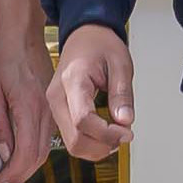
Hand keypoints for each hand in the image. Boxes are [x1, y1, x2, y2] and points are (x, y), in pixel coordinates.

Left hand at [0, 17, 52, 182]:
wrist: (22, 35)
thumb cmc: (3, 58)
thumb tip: (4, 153)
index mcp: (29, 107)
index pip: (27, 153)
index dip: (13, 173)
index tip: (0, 182)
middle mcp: (46, 111)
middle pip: (39, 156)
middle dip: (20, 174)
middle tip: (2, 182)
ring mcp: (53, 109)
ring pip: (45, 149)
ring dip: (28, 165)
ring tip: (9, 173)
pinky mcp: (53, 107)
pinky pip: (47, 136)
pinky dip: (35, 151)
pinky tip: (21, 153)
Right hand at [47, 23, 134, 162]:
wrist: (84, 35)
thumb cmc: (100, 44)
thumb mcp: (121, 63)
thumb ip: (122, 94)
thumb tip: (125, 121)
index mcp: (72, 81)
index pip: (83, 120)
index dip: (107, 134)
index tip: (127, 132)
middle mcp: (57, 97)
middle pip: (75, 140)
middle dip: (103, 146)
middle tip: (124, 135)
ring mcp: (54, 106)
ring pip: (72, 144)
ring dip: (97, 147)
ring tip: (116, 134)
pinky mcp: (58, 112)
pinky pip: (71, 137)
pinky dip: (90, 142)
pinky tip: (105, 133)